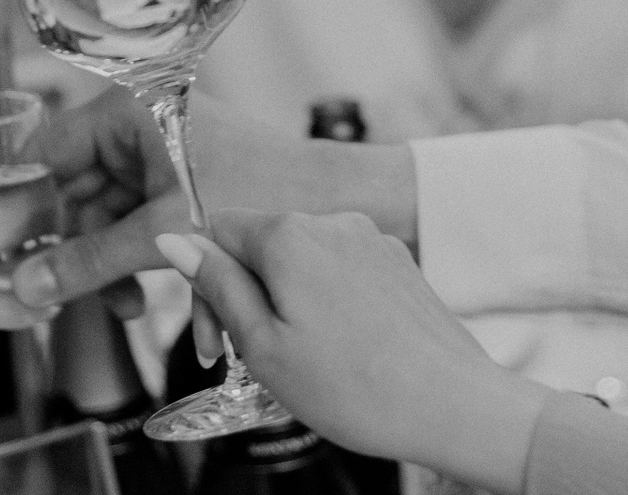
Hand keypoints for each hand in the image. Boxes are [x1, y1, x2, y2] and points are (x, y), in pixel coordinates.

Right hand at [10, 86, 416, 314]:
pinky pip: (146, 223)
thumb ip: (90, 263)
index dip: (21, 206)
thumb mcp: (165, 232)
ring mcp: (164, 151)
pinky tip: (166, 305)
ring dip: (118, 269)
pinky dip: (151, 262)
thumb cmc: (263, 190)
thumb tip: (25, 289)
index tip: (4, 255)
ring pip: (112, 216)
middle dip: (82, 255)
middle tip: (68, 302)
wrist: (340, 198)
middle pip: (78, 194)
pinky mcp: (187, 179)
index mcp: (128, 110)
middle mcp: (141, 123)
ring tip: (134, 311)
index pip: (45, 154)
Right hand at [159, 211, 553, 494]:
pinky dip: (325, 303)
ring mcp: (370, 240)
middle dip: (242, 297)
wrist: (454, 405)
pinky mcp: (398, 263)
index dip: (202, 286)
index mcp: (288, 236)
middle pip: (258, 244)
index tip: (211, 344)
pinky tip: (339, 351)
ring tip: (300, 362)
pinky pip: (340, 271)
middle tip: (247, 363)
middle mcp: (331, 222)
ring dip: (284, 302)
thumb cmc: (355, 387)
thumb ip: (217, 285)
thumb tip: (173, 240)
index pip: (215, 231)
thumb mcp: (262, 346)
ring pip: (300, 260)